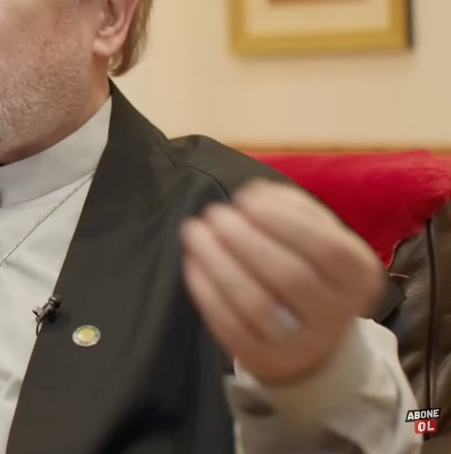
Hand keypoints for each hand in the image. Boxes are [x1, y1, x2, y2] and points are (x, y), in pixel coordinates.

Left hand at [181, 179, 383, 383]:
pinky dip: (206, 290)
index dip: (282, 219)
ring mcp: (301, 343)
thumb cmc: (312, 274)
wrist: (312, 343)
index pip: (325, 247)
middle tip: (214, 214)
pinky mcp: (264, 359)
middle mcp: (336, 314)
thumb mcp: (319, 239)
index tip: (244, 197)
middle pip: (288, 275)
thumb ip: (294, 210)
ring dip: (218, 262)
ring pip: (256, 302)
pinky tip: (193, 262)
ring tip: (195, 231)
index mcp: (358, 276)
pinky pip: (229, 325)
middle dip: (244, 238)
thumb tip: (256, 191)